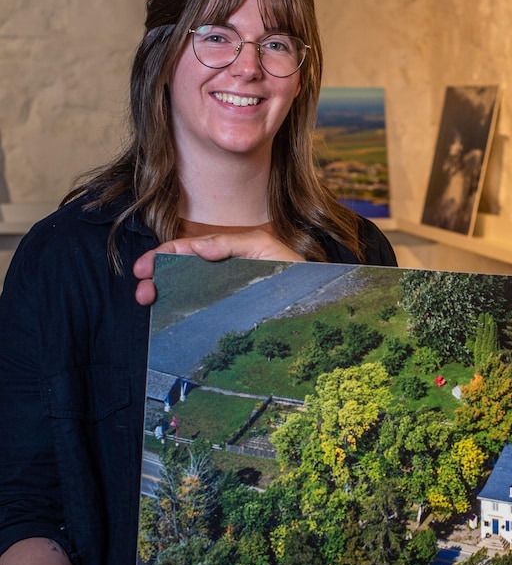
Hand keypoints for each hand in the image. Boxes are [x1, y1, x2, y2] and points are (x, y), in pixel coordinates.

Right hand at [133, 231, 304, 305]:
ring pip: (182, 294)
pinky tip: (169, 321)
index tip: (144, 269)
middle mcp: (218, 273)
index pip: (184, 250)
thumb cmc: (292, 270)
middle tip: (142, 292)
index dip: (160, 256)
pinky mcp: (228, 316)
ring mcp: (222, 295)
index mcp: (223, 253)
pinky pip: (199, 316)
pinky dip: (180, 318)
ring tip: (149, 302)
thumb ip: (230, 243)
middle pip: (176, 273)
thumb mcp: (263, 247)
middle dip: (153, 278)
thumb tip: (195, 248)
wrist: (315, 299)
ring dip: (160, 296)